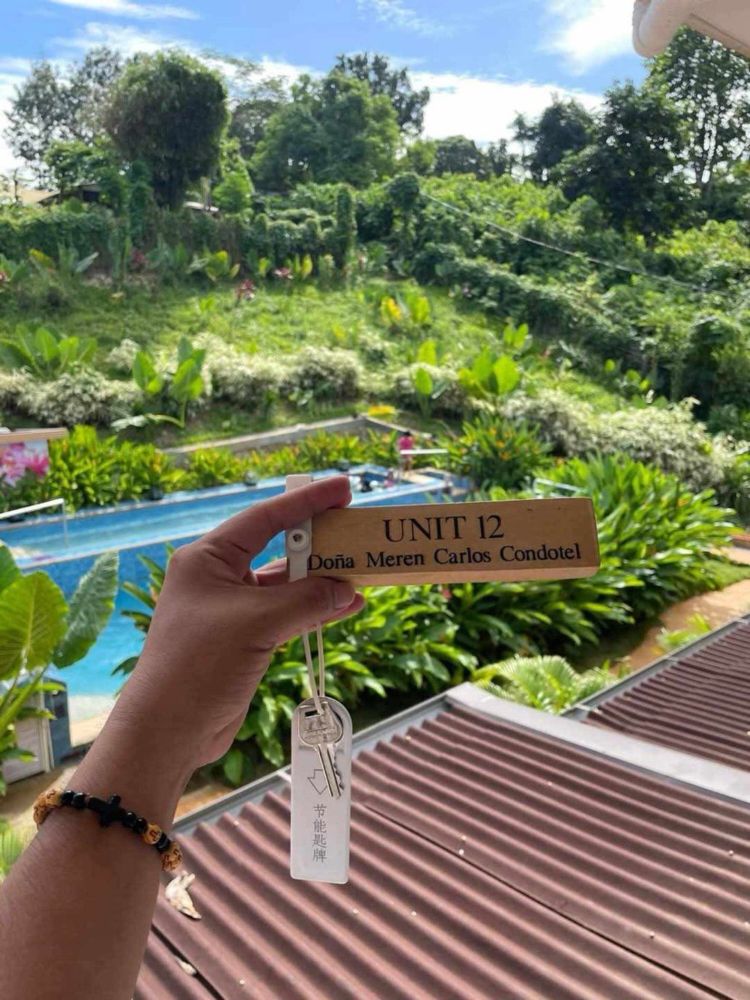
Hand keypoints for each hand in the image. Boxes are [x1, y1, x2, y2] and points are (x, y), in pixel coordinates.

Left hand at [113, 475, 362, 773]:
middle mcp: (217, 577)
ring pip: (284, 585)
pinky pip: (286, 613)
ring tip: (361, 571)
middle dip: (316, 543)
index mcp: (207, 559)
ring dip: (320, 581)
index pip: (263, 519)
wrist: (168, 731)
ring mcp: (230, 609)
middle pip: (276, 548)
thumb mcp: (256, 624)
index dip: (305, 502)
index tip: (343, 489)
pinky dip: (314, 609)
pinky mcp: (242, 638)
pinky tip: (347, 605)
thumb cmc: (199, 666)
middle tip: (355, 529)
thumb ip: (305, 600)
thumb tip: (347, 587)